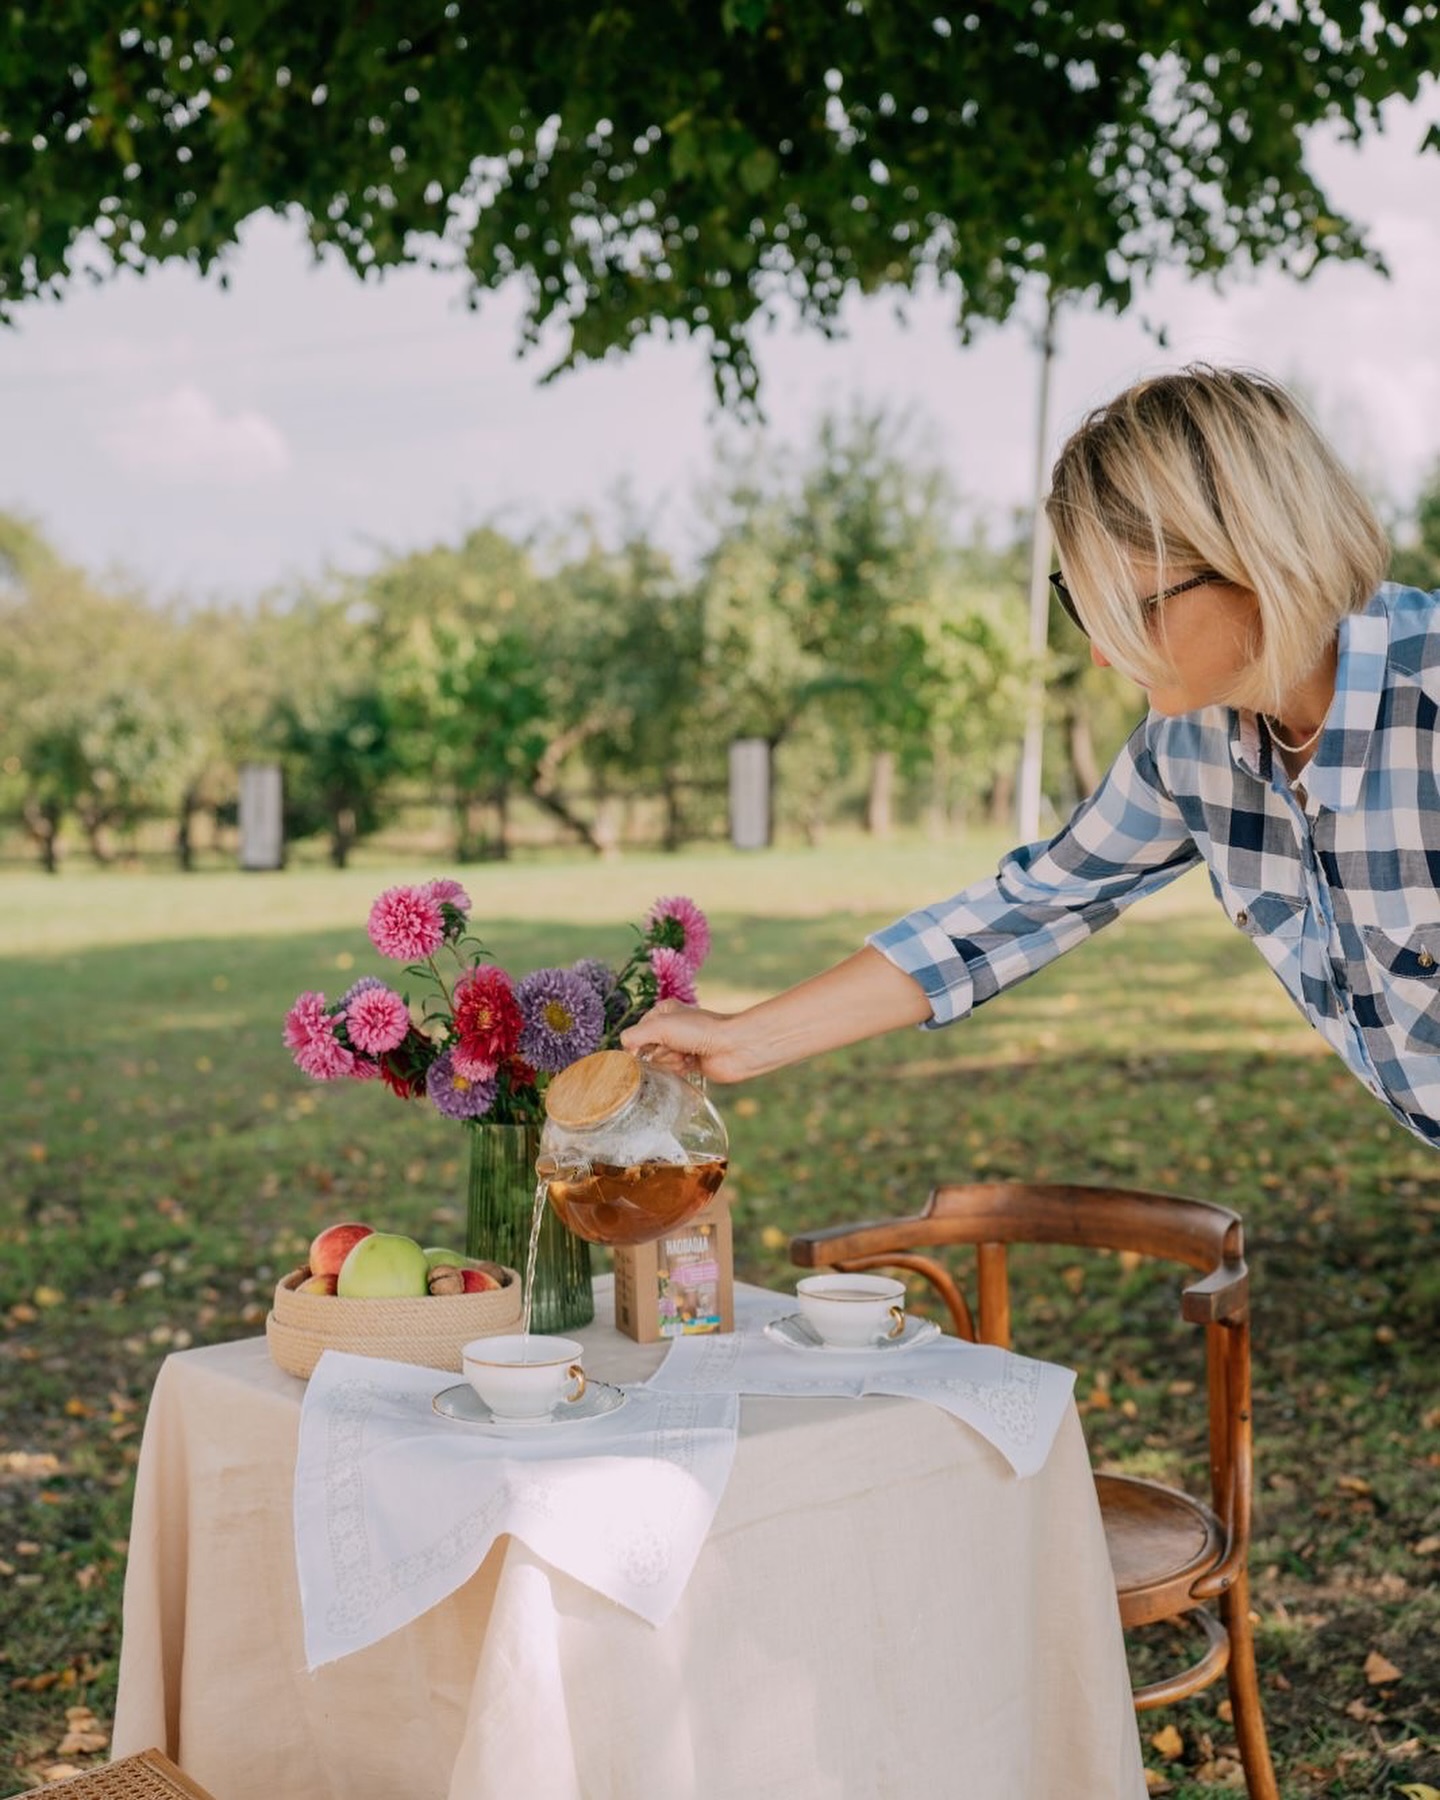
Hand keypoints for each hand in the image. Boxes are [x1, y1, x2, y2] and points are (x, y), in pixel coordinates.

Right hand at [620, 1000, 758, 1084]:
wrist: (734, 1047)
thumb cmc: (701, 1030)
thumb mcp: (661, 1026)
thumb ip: (634, 1036)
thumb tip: (624, 1048)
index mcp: (663, 1011)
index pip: (635, 1032)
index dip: (640, 1043)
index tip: (651, 1044)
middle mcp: (670, 1027)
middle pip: (646, 1050)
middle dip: (659, 1054)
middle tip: (675, 1048)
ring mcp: (680, 1046)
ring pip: (658, 1063)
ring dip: (670, 1063)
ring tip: (686, 1056)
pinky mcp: (689, 1063)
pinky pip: (671, 1072)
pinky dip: (679, 1070)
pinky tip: (691, 1064)